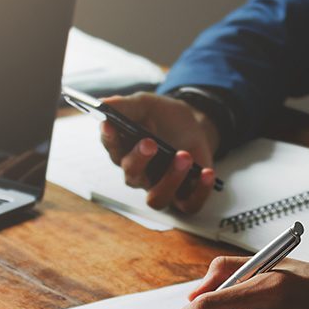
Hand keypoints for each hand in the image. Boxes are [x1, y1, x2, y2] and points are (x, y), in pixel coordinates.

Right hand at [99, 92, 219, 213]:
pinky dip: (199, 191)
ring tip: (184, 156)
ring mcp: (160, 188)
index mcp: (124, 150)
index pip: (111, 148)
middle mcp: (139, 174)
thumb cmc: (164, 119)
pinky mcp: (183, 197)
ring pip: (157, 198)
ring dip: (170, 180)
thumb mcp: (146, 105)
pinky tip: (206, 172)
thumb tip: (103, 104)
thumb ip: (126, 106)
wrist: (193, 127)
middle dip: (139, 159)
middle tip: (150, 143)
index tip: (109, 125)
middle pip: (131, 175)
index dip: (109, 138)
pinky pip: (189, 205)